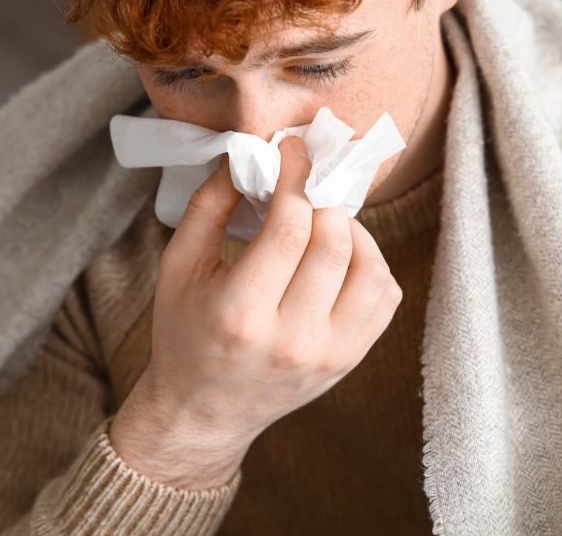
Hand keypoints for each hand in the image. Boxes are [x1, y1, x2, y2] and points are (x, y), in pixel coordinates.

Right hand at [109, 135, 402, 488]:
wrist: (204, 411)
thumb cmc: (185, 333)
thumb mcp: (178, 267)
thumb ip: (210, 205)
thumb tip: (249, 154)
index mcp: (240, 315)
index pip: (290, 228)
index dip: (295, 176)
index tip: (290, 151)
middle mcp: (291, 339)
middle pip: (334, 243)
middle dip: (324, 194)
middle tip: (309, 174)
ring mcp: (328, 355)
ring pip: (371, 269)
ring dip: (353, 227)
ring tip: (325, 214)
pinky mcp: (350, 360)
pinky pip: (384, 297)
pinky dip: (372, 262)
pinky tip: (342, 251)